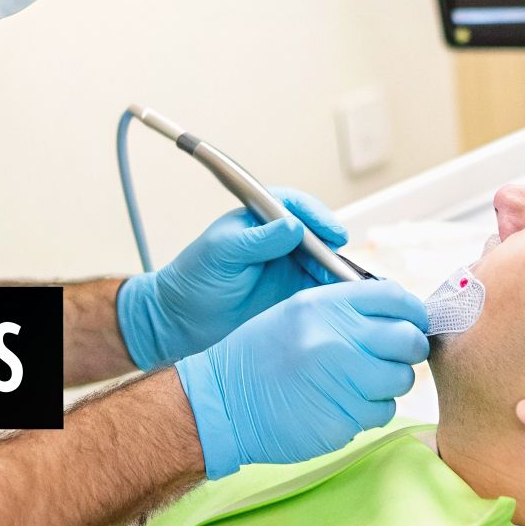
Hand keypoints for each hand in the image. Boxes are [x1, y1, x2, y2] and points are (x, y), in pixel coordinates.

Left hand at [116, 188, 348, 369]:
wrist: (183, 319)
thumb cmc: (195, 278)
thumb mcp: (222, 253)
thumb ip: (257, 240)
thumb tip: (293, 226)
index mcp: (259, 219)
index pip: (294, 206)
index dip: (316, 216)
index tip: (330, 232)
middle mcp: (277, 238)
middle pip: (316, 234)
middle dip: (331, 246)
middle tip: (339, 264)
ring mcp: (286, 264)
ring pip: (321, 260)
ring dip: (334, 270)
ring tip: (341, 285)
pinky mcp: (291, 291)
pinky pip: (318, 286)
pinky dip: (331, 291)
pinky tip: (337, 299)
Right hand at [175, 280, 429, 477]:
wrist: (224, 402)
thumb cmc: (260, 355)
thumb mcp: (296, 312)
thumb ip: (345, 308)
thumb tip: (399, 315)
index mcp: (324, 306)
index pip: (394, 297)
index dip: (411, 310)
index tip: (411, 321)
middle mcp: (336, 339)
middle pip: (408, 339)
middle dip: (406, 349)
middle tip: (390, 356)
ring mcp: (342, 382)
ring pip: (401, 379)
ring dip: (388, 383)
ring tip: (358, 383)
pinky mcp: (343, 419)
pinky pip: (382, 412)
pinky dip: (371, 410)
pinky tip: (342, 404)